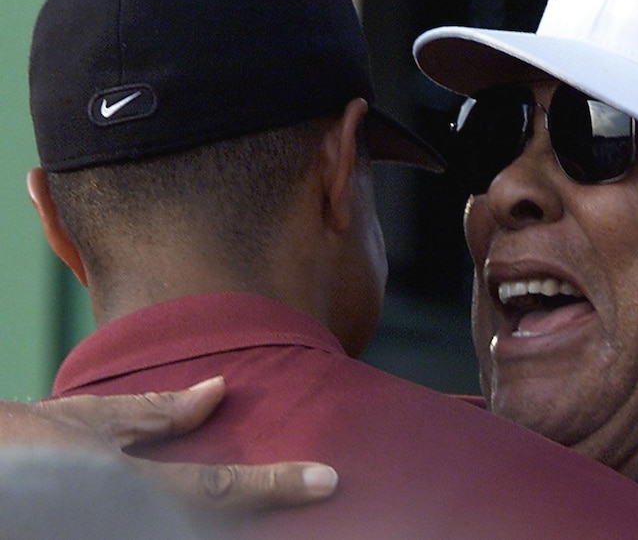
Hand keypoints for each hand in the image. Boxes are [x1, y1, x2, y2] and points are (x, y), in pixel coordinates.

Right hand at [0, 376, 337, 511]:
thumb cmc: (18, 445)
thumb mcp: (89, 419)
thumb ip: (158, 412)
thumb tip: (218, 391)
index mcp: (129, 488)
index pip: (221, 489)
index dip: (278, 484)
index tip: (327, 480)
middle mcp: (128, 525)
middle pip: (216, 528)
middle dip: (260, 512)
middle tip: (308, 491)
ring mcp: (116, 537)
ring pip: (195, 534)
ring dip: (232, 520)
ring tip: (273, 504)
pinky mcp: (111, 536)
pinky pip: (169, 535)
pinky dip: (202, 521)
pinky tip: (227, 514)